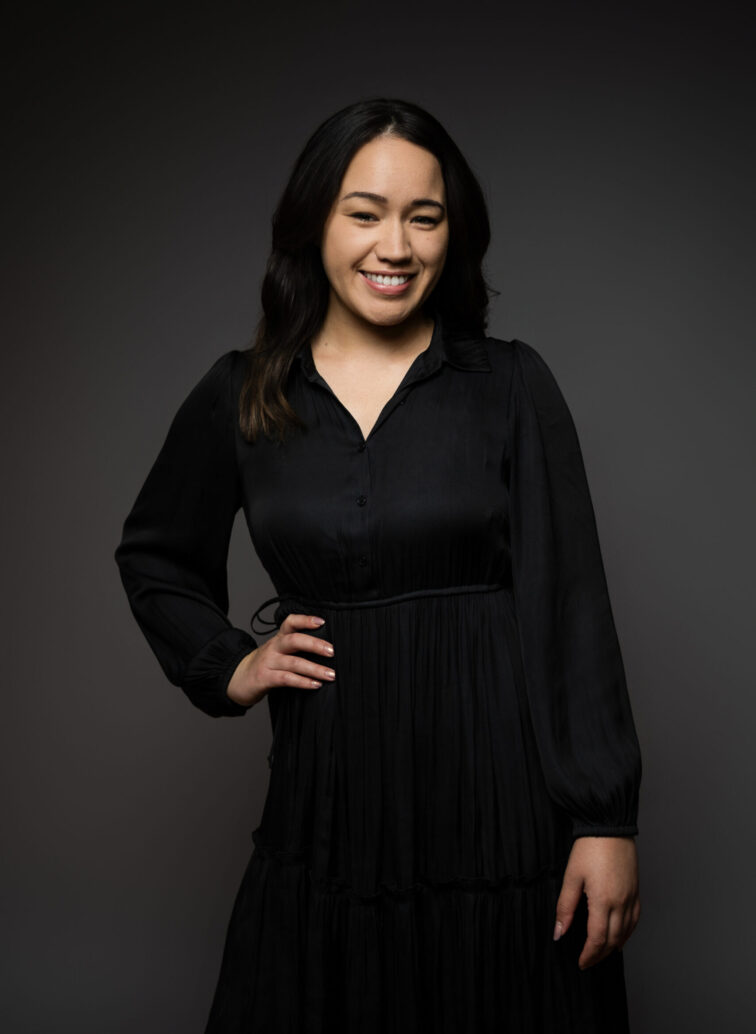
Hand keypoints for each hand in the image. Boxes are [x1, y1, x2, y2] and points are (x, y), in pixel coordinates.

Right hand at [226, 612, 335, 707]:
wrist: (237, 679)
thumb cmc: (264, 665)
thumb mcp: (277, 652)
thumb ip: (295, 649)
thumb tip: (325, 651)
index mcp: (278, 638)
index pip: (290, 622)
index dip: (305, 620)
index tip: (321, 622)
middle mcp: (273, 647)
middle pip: (294, 640)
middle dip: (315, 645)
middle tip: (332, 652)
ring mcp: (267, 662)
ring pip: (293, 662)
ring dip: (314, 668)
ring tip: (330, 674)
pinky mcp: (264, 678)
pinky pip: (286, 678)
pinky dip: (302, 681)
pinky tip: (315, 684)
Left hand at [553, 836, 639, 969]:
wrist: (609, 826)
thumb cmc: (589, 848)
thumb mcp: (571, 877)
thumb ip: (565, 907)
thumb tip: (559, 932)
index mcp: (603, 901)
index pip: (597, 939)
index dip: (589, 954)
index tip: (581, 962)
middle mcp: (621, 903)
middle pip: (613, 940)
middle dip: (600, 954)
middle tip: (589, 961)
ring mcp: (631, 897)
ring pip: (626, 932)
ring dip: (614, 946)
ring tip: (601, 952)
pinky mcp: (636, 891)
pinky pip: (635, 920)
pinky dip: (627, 933)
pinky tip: (620, 935)